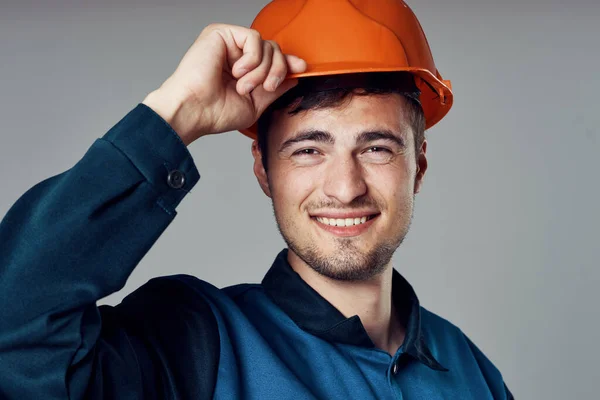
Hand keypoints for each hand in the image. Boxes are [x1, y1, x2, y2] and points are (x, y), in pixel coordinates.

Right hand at [142, 23, 306, 144]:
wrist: (195, 111)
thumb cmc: (216, 112)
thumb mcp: (256, 104)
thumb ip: (275, 89)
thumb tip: (295, 77)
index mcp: (243, 70)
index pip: (272, 59)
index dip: (289, 63)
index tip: (301, 68)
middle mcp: (236, 55)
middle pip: (275, 51)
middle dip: (277, 71)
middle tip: (266, 88)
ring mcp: (229, 43)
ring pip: (267, 45)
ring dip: (262, 70)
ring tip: (243, 86)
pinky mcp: (221, 33)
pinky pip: (254, 38)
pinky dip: (252, 59)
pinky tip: (238, 72)